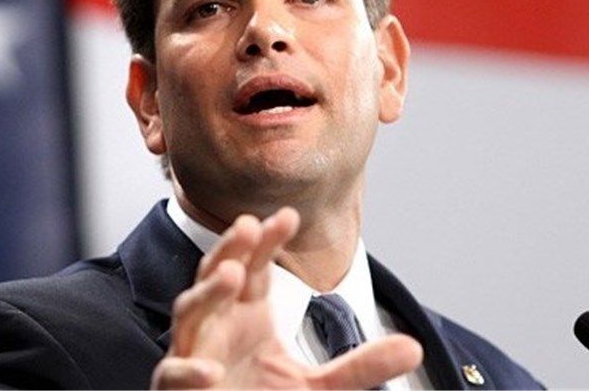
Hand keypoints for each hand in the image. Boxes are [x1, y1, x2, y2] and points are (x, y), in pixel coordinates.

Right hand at [152, 208, 422, 388]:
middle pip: (216, 274)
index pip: (254, 265)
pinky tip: (211, 369)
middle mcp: (218, 324)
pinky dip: (188, 368)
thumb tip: (414, 345)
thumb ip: (361, 366)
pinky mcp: (179, 388)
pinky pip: (174, 373)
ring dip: (207, 292)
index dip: (266, 240)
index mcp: (246, 314)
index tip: (288, 216)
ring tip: (232, 273)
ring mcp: (195, 352)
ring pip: (189, 311)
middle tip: (249, 225)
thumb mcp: (320, 387)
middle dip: (230, 248)